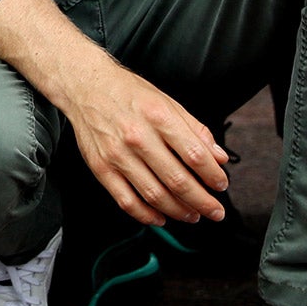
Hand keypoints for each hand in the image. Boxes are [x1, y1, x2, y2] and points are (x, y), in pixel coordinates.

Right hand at [61, 58, 231, 225]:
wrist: (86, 88)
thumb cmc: (128, 93)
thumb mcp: (168, 102)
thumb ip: (196, 130)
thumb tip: (219, 158)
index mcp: (158, 117)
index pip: (195, 155)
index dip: (213, 176)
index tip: (221, 185)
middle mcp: (138, 137)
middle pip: (178, 180)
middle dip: (202, 202)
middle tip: (215, 212)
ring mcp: (117, 155)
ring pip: (154, 195)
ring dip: (178, 211)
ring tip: (192, 215)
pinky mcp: (101, 168)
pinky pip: (126, 200)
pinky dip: (146, 215)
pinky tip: (160, 217)